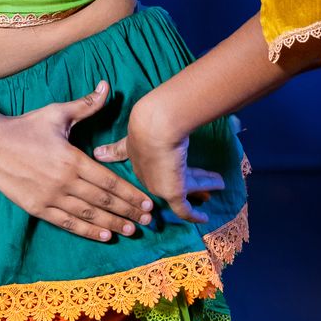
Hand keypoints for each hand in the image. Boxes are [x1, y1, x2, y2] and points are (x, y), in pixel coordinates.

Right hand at [0, 79, 156, 242]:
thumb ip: (86, 105)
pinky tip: (104, 236)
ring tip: (131, 230)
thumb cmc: (25, 126)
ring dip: (112, 224)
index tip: (148, 202)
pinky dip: (87, 231)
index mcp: (72, 159)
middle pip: (103, 201)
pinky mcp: (36, 207)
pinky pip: (67, 223)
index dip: (131, 194)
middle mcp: (64, 181)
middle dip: (128, 211)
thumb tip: (107, 86)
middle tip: (148, 220)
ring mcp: (50, 197)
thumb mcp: (57, 113)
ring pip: (88, 215)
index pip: (109, 181)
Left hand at [93, 98, 224, 225]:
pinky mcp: (172, 193)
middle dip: (187, 180)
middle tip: (200, 185)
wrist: (154, 126)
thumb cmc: (148, 118)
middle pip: (167, 180)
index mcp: (136, 154)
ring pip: (184, 189)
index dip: (153, 169)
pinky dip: (193, 215)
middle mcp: (146, 174)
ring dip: (202, 185)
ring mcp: (157, 185)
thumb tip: (101, 102)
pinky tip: (204, 218)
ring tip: (218, 184)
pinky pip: (185, 209)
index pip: (143, 165)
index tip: (162, 171)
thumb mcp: (134, 117)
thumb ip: (115, 120)